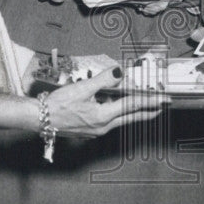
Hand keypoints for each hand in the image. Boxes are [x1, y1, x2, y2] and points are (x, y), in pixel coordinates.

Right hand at [43, 66, 169, 138]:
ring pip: (121, 120)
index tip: (164, 99)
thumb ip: (103, 79)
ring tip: (144, 107)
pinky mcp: (89, 131)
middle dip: (147, 111)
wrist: (39, 119)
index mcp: (103, 116)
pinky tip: (116, 108)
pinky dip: (118, 114)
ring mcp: (96, 131)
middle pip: (131, 117)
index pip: (132, 106)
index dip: (150, 101)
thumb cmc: (58, 104)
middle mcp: (102, 126)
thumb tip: (120, 72)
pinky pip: (110, 122)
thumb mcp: (82, 88)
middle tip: (161, 107)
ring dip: (133, 113)